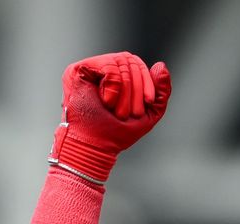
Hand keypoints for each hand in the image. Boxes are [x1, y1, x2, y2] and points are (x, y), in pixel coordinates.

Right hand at [50, 51, 171, 184]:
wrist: (95, 147)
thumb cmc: (117, 133)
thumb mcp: (148, 113)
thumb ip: (161, 92)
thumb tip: (161, 65)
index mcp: (117, 76)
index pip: (136, 64)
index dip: (147, 80)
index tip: (148, 101)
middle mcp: (102, 69)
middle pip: (130, 61)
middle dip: (136, 89)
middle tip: (128, 112)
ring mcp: (89, 68)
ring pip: (119, 62)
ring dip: (125, 91)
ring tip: (117, 111)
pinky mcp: (78, 69)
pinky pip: (108, 66)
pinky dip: (114, 85)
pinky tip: (107, 101)